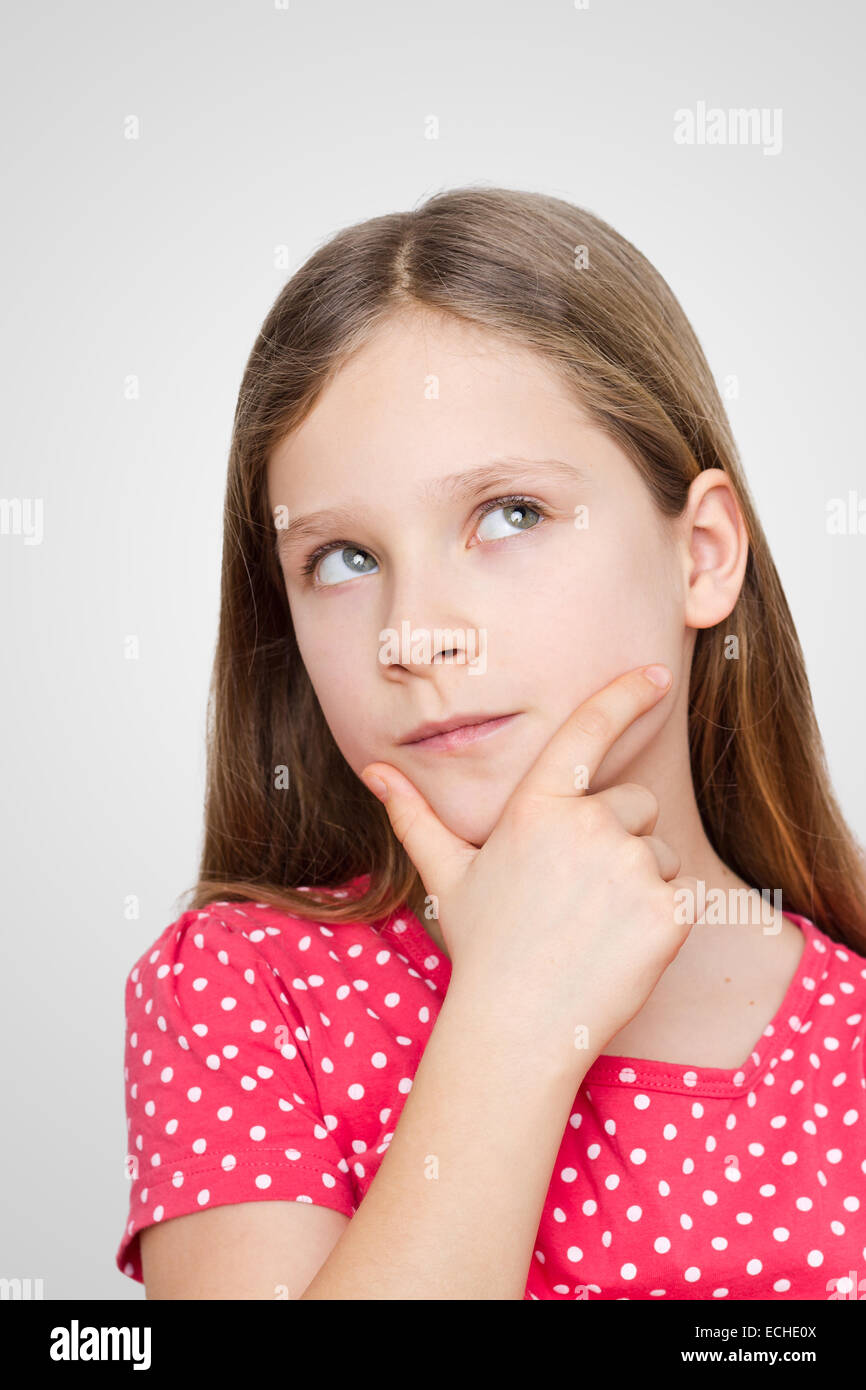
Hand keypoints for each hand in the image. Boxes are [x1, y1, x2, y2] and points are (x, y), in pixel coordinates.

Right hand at [360, 665, 699, 1074]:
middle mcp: (586, 825)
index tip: (655, 673)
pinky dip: (661, 919)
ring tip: (595, 924)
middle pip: (635, 803)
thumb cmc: (484, 946)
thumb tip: (374, 772)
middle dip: (619, 837)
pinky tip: (620, 946)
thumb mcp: (447, 874)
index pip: (587, 732)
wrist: (519, 1027)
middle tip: (579, 892)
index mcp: (536, 807)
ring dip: (641, 880)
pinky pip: (681, 895)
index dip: (623, 695)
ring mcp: (630, 867)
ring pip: (660, 852)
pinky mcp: (668, 911)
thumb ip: (415, 815)